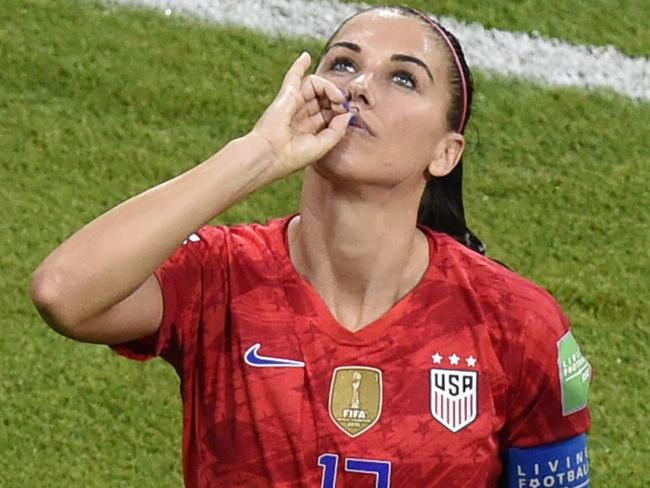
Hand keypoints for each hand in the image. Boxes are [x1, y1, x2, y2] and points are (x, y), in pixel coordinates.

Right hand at [250, 52, 351, 177]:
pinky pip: (293, 76)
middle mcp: (302, 115)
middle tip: (343, 104)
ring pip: (315, 86)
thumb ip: (337, 130)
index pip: (330, 112)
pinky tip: (306, 56)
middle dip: (337, 99)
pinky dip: (299, 65)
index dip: (341, 110)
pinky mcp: (286, 95)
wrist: (271, 155)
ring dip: (329, 88)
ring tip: (336, 96)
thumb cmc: (293, 155)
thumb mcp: (322, 146)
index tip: (348, 115)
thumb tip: (348, 113)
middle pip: (324, 98)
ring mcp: (294, 103)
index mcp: (310, 129)